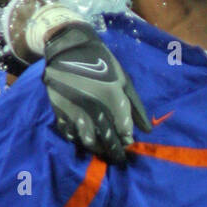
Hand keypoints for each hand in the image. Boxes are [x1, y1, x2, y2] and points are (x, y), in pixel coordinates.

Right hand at [43, 22, 149, 165]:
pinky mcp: (60, 112)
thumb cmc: (102, 63)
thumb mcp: (123, 80)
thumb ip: (135, 106)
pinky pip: (70, 134)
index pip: (124, 131)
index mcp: (113, 98)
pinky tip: (84, 139)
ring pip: (87, 141)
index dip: (127, 140)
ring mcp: (75, 111)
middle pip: (107, 140)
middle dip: (114, 151)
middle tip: (118, 158)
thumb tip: (147, 130)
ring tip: (102, 150)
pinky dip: (78, 140)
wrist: (68, 49)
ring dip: (97, 148)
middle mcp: (94, 108)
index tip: (127, 143)